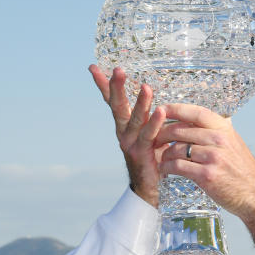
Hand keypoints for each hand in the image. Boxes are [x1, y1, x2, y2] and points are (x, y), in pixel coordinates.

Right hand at [89, 65, 167, 206]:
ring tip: (147, 87)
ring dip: (140, 102)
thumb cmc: (152, 158)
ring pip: (134, 119)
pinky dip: (155, 122)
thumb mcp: (149, 135)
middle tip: (117, 69)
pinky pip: (148, 135)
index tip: (93, 67)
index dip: (103, 85)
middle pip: (117, 106)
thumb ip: (149, 120)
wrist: (148, 188)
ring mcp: (129, 142)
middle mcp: (123, 132)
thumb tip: (158, 103)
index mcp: (123, 125)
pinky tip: (161, 110)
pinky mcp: (141, 153)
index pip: (111, 101)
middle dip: (116, 86)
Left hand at [154, 103, 254, 243]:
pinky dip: (168, 167)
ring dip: (164, 153)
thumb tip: (202, 118)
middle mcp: (219, 140)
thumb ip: (218, 131)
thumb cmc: (242, 170)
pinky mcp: (207, 175)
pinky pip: (178, 166)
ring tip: (161, 157)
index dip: (175, 109)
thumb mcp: (234, 143)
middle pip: (180, 130)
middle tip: (154, 139)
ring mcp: (213, 157)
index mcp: (224, 129)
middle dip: (162, 133)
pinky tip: (165, 169)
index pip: (195, 113)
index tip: (160, 108)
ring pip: (177, 148)